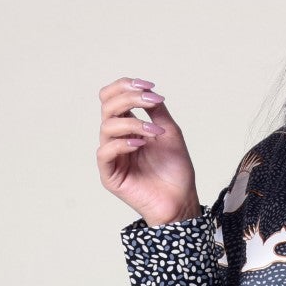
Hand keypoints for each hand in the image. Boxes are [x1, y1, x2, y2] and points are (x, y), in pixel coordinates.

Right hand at [97, 76, 200, 227]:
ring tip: (154, 132)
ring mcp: (112, 156)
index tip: (148, 85)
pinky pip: (105, 152)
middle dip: (129, 98)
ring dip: (132, 123)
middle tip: (151, 102)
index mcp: (128, 126)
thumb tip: (146, 90)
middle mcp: (117, 138)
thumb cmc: (175, 170)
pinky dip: (121, 144)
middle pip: (107, 106)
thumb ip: (156, 111)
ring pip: (106, 126)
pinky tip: (139, 145)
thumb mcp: (169, 132)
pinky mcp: (109, 175)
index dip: (125, 86)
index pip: (112, 98)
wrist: (180, 200)